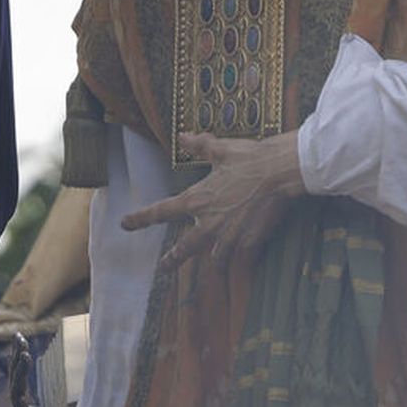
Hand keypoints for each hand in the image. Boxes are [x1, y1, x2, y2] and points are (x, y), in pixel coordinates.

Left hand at [121, 130, 304, 269]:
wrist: (281, 172)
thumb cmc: (250, 158)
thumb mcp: (220, 149)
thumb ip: (199, 146)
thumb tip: (183, 137)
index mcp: (196, 200)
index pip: (161, 212)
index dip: (141, 219)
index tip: (125, 224)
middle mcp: (209, 223)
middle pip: (184, 248)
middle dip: (172, 260)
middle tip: (163, 267)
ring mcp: (229, 236)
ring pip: (213, 258)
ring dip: (208, 262)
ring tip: (207, 270)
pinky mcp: (250, 241)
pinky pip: (239, 257)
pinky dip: (237, 259)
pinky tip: (238, 263)